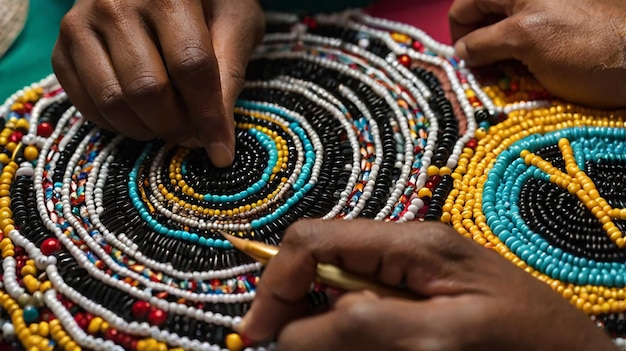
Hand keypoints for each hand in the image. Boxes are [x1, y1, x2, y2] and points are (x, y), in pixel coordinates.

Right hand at [52, 0, 264, 166]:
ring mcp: (81, 23)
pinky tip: (141, 117)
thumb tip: (218, 133)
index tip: (222, 153)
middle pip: (147, 89)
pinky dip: (117, 124)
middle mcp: (116, 3)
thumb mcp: (235, 21)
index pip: (191, 67)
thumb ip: (230, 70)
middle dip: (177, 127)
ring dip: (147, 129)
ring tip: (170, 124)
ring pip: (113, 101)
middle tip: (195, 136)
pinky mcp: (62, 46)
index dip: (209, 117)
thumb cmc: (206, 2)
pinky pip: (85, 104)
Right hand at [240, 219, 617, 350]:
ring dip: (328, 333)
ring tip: (350, 347)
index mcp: (408, 242)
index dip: (276, 284)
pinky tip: (373, 344)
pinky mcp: (414, 303)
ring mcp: (407, 277)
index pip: (313, 241)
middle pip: (319, 271)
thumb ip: (362, 325)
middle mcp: (402, 252)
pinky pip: (364, 316)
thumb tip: (290, 333)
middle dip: (299, 314)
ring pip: (337, 301)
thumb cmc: (520, 343)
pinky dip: (351, 336)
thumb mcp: (438, 335)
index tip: (260, 336)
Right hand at [449, 0, 625, 108]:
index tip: (465, 63)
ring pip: (500, 43)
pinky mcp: (554, 41)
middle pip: (482, 24)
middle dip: (478, 51)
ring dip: (498, 65)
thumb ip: (483, 41)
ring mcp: (541, 20)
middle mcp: (527, 1)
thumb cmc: (584, 45)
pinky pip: (521, 54)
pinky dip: (517, 69)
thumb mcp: (526, 38)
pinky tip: (528, 80)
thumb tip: (459, 52)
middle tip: (487, 76)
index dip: (458, 35)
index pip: (466, 6)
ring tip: (511, 81)